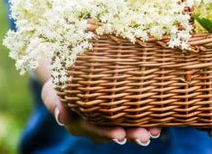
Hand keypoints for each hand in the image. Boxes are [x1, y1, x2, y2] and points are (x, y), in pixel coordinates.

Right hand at [41, 80, 160, 145]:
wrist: (68, 74)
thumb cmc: (59, 82)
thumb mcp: (52, 91)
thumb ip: (55, 103)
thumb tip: (61, 118)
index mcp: (79, 123)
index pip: (95, 130)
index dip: (108, 133)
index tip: (120, 135)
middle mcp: (96, 125)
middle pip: (114, 132)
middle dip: (131, 135)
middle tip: (145, 136)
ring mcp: (108, 119)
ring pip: (126, 127)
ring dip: (141, 130)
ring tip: (156, 131)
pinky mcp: (118, 110)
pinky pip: (132, 117)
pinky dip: (145, 119)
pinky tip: (159, 120)